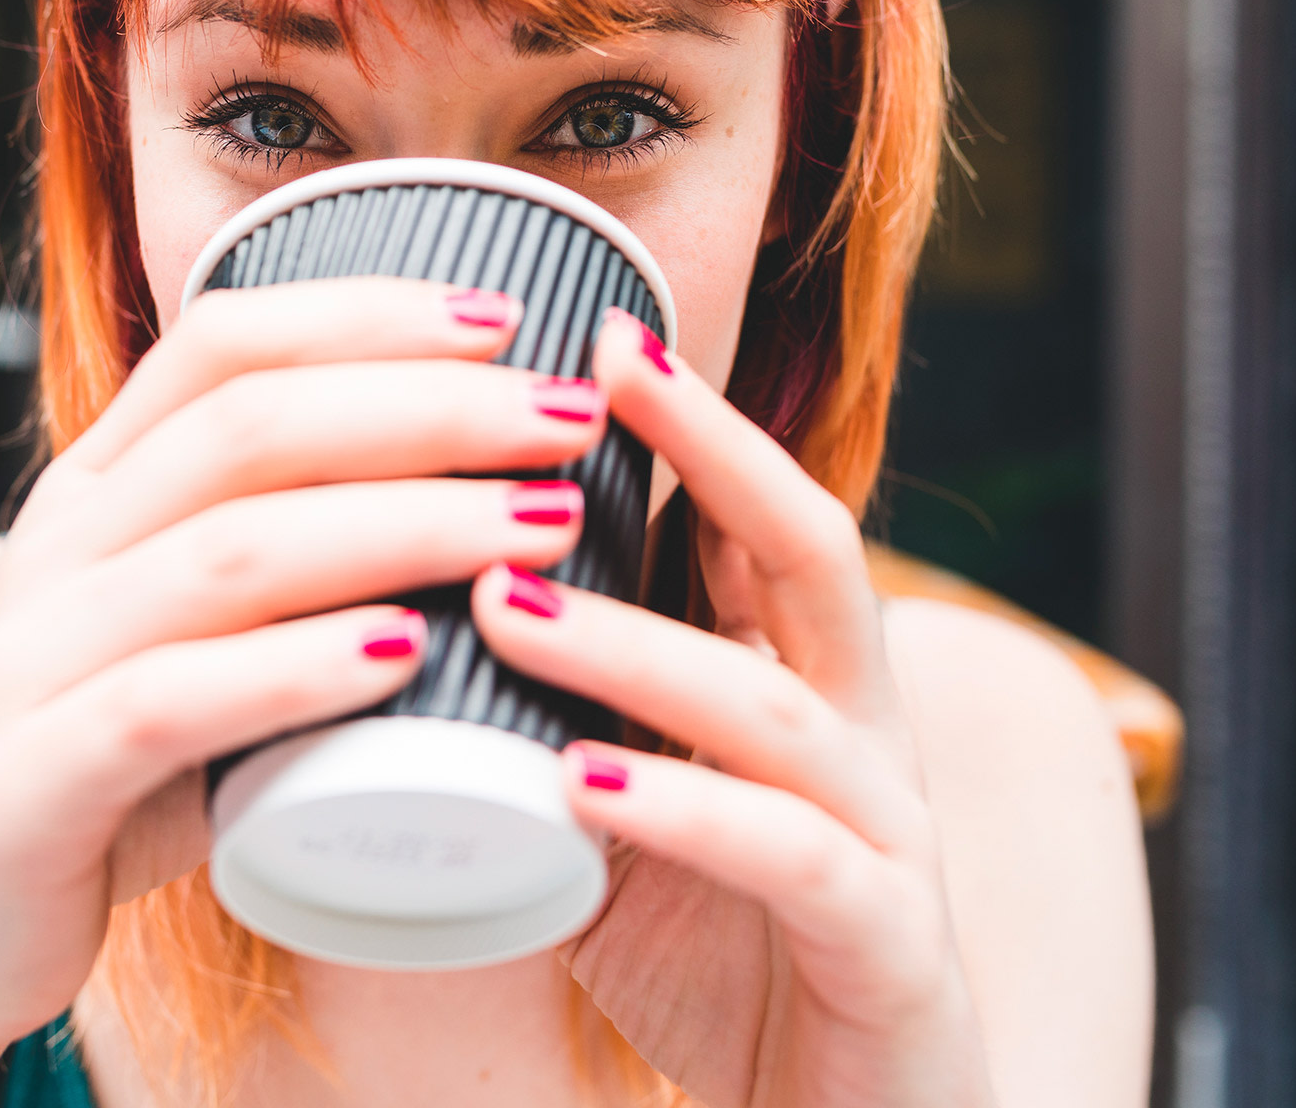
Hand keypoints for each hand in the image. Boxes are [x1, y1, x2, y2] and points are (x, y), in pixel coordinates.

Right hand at [0, 279, 608, 1104]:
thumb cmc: (95, 769)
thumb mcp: (175, 636)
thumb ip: (278, 570)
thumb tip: (476, 508)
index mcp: (94, 490)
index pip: (223, 344)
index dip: (366, 314)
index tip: (508, 319)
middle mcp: (58, 547)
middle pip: (250, 427)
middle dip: (426, 408)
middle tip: (569, 421)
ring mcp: (33, 658)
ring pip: (229, 551)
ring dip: (402, 523)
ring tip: (536, 524)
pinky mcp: (28, 779)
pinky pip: (168, 702)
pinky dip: (293, 669)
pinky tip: (401, 655)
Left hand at [470, 309, 995, 1107]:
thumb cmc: (725, 962)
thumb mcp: (628, 824)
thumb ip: (559, 724)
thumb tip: (404, 645)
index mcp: (804, 695)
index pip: (758, 528)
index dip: (688, 427)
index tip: (584, 334)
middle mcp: (864, 743)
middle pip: (815, 557)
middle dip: (715, 455)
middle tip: (594, 375)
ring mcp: (891, 844)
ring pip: (783, 709)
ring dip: (641, 646)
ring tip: (510, 601)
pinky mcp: (890, 953)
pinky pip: (799, 862)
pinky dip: (689, 814)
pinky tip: (580, 785)